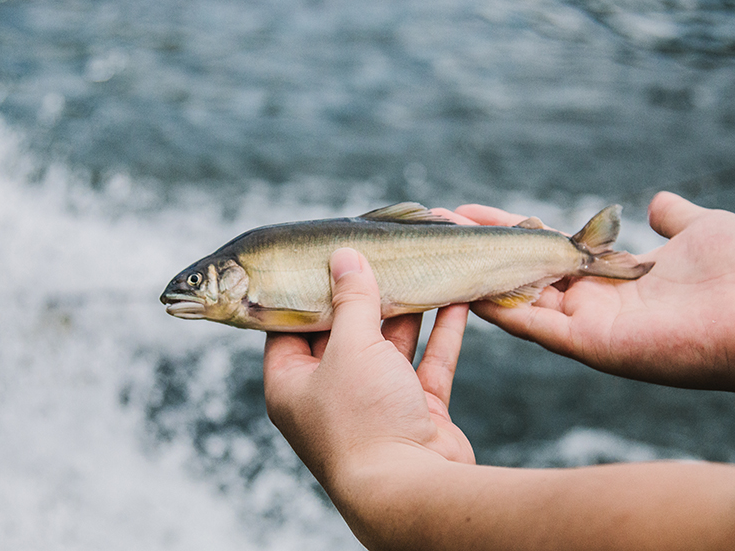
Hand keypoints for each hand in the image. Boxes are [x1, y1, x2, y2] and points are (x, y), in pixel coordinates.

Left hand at [263, 247, 472, 492]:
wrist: (413, 491)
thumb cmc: (363, 419)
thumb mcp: (351, 347)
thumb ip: (352, 300)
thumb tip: (345, 256)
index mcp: (293, 384)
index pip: (290, 328)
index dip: (305, 292)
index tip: (323, 257)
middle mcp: (330, 395)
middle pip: (345, 333)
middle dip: (365, 296)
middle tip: (379, 255)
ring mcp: (375, 405)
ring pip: (391, 346)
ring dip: (408, 311)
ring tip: (418, 268)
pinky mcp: (415, 413)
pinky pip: (428, 364)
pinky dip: (443, 333)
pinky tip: (456, 300)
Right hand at [443, 192, 734, 390]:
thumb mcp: (703, 232)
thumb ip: (674, 220)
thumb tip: (656, 203)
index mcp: (614, 280)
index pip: (546, 251)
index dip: (508, 229)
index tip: (470, 209)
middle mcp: (594, 307)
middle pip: (522, 273)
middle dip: (480, 247)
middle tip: (440, 220)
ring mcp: (589, 328)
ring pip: (518, 299)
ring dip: (478, 272)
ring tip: (440, 242)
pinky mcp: (590, 345)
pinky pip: (531, 325)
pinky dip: (496, 306)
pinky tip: (463, 284)